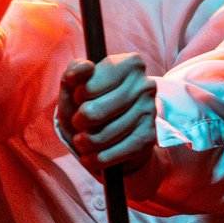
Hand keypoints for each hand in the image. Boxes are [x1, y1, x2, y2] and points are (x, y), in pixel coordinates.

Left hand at [57, 54, 157, 175]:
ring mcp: (149, 112)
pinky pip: (113, 154)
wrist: (114, 132)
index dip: (76, 96)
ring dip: (84, 143)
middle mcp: (144, 85)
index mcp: (129, 63)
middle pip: (92, 112)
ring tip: (83, 140)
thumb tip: (85, 68)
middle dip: (78, 122)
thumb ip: (74, 70)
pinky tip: (91, 157)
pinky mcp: (148, 138)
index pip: (88, 86)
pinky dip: (96, 159)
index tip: (79, 98)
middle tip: (79, 123)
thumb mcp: (76, 84)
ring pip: (101, 136)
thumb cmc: (91, 102)